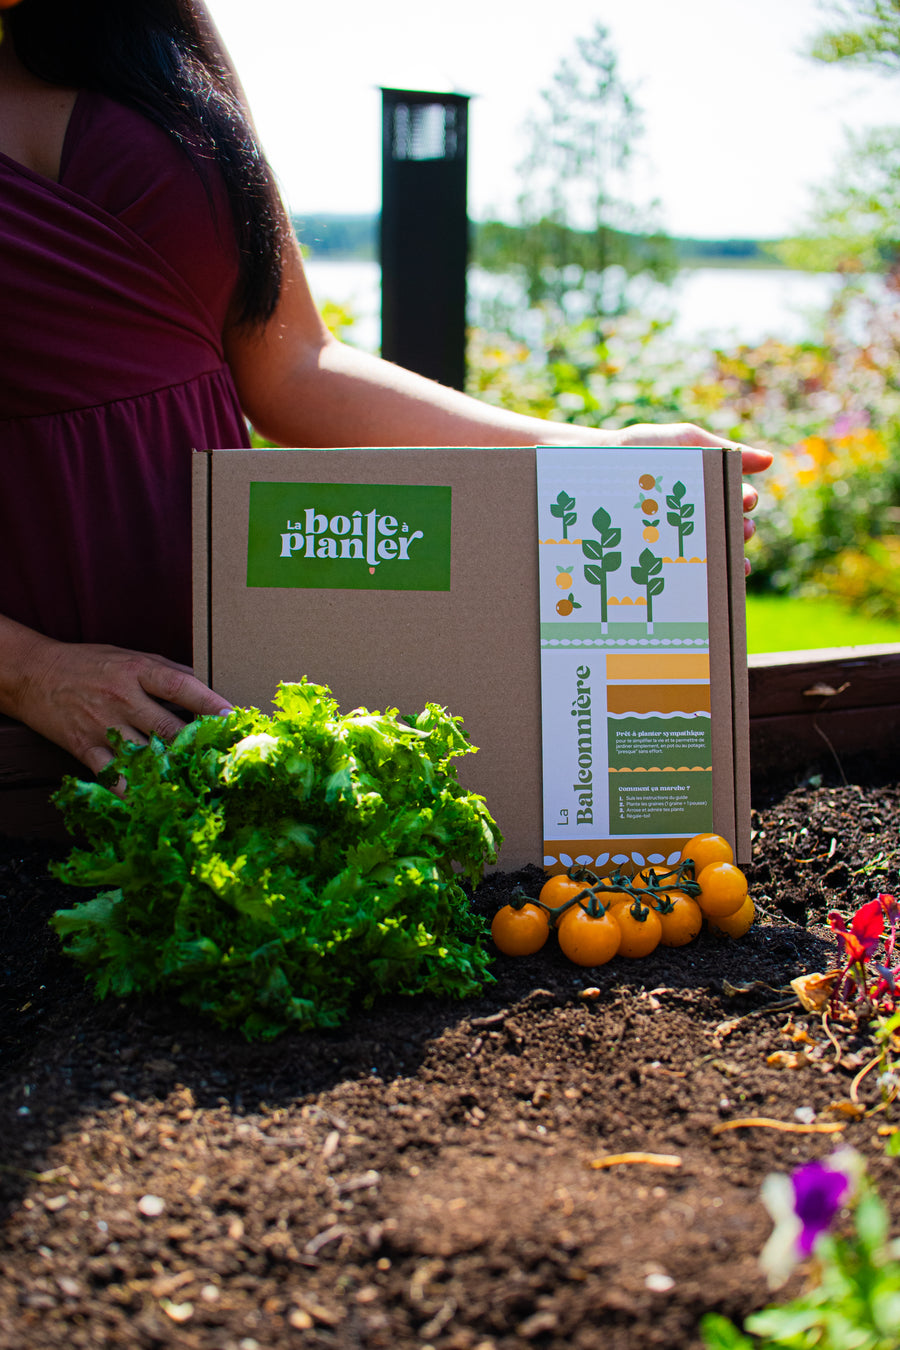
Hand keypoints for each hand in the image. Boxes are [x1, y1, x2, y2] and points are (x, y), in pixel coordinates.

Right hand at [5, 629, 231, 777]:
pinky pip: (113, 774)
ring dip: (172, 771)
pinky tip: (151, 801)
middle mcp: (124, 698)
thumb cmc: (89, 663)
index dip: (210, 704)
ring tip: (198, 784)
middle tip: (223, 761)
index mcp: (138, 671)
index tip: (232, 718)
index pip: (182, 687)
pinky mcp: (84, 747)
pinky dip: (132, 789)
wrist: (33, 674)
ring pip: (146, 754)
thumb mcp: (130, 656)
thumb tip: (203, 685)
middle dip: (198, 747)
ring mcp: (104, 725)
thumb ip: (166, 671)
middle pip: (169, 727)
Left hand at [609, 422, 772, 574]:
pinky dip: (711, 579)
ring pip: (717, 553)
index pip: (739, 499)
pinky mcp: (662, 559)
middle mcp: (699, 516)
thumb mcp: (681, 442)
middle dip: (742, 530)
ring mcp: (681, 539)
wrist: (592, 471)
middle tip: (741, 530)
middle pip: (732, 528)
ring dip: (731, 557)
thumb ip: (722, 449)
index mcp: (708, 487)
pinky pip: (692, 573)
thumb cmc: (637, 450)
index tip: (746, 499)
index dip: (747, 500)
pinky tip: (719, 581)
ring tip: (735, 560)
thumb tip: (769, 460)